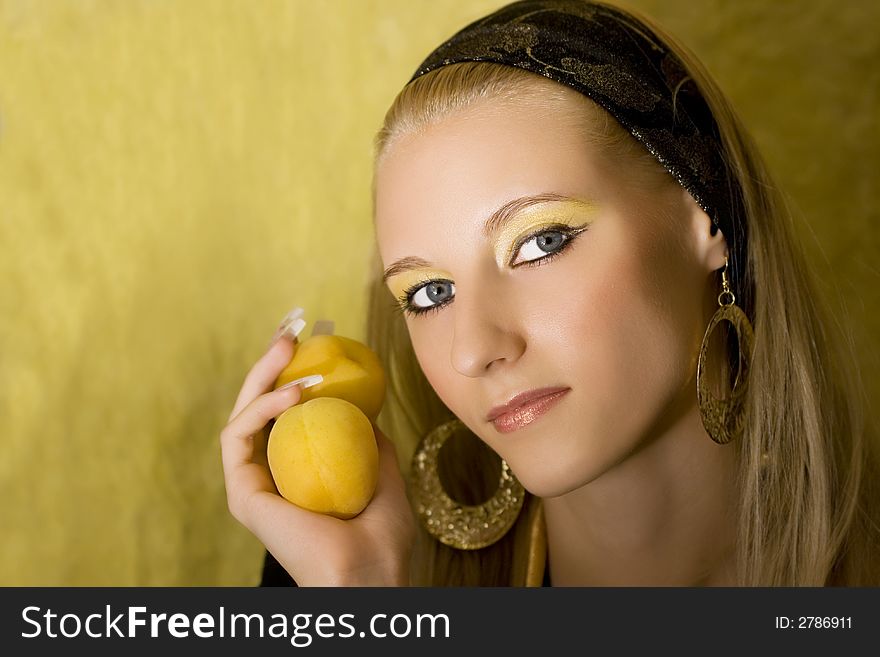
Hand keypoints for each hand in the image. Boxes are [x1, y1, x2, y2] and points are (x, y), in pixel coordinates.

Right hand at [220, 334, 415, 585]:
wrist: (371, 571)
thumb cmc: (381, 533)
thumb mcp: (382, 470)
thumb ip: (367, 440)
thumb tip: (363, 409)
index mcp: (296, 471)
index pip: (285, 413)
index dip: (290, 372)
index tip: (308, 338)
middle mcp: (270, 475)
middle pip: (259, 407)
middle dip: (269, 363)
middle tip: (289, 329)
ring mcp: (252, 483)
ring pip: (242, 415)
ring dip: (263, 375)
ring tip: (290, 349)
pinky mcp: (241, 492)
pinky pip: (239, 437)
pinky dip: (262, 407)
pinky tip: (293, 391)